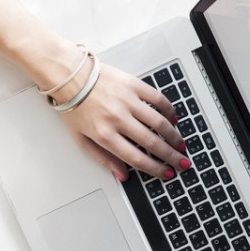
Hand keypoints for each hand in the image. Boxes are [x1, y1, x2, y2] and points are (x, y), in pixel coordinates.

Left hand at [59, 64, 189, 180]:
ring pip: (159, 123)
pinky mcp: (133, 85)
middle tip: (182, 163)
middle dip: (171, 156)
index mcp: (104, 134)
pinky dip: (169, 110)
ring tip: (180, 144)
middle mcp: (117, 118)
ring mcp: (127, 101)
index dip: (155, 169)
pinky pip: (158, 99)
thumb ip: (103, 158)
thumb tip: (122, 175)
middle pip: (152, 143)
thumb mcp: (81, 139)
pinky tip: (173, 119)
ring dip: (174, 136)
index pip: (136, 158)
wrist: (68, 75)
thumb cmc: (74, 106)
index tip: (166, 173)